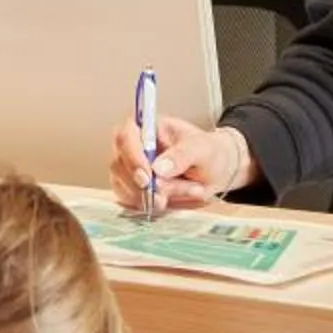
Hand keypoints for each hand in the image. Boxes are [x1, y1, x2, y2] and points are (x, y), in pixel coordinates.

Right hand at [108, 114, 251, 212]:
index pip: (125, 137)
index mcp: (145, 126)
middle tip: (168, 195)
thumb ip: (182, 155)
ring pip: (125, 187)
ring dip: (155, 197)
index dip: (132, 157)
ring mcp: (128, 169)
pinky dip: (153, 205)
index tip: (148, 178)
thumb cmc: (207, 152)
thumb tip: (158, 168)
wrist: (213, 171)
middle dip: (144, 186)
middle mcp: (131, 147)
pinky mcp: (131, 189)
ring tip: (188, 190)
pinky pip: (132, 202)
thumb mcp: (202, 148)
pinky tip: (173, 200)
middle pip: (120, 166)